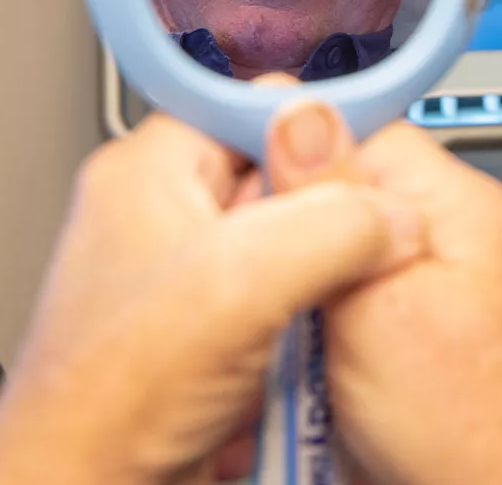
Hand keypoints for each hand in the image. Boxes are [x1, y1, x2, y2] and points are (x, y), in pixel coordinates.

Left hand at [0, 112, 425, 484]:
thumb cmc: (107, 397)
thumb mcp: (241, 283)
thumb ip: (330, 225)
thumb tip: (393, 211)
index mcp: (148, 167)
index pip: (251, 105)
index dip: (313, 133)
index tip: (362, 168)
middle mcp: (158, 206)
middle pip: (273, 173)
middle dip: (318, 213)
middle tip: (346, 249)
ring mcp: (176, 265)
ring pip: (277, 236)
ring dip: (312, 270)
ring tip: (313, 306)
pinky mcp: (195, 317)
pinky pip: (268, 288)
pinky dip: (295, 310)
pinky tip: (296, 342)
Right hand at [268, 114, 501, 484]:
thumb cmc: (464, 425)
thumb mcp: (380, 308)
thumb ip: (334, 207)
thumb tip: (296, 113)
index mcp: (447, 197)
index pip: (347, 124)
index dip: (283, 150)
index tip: (241, 188)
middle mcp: (435, 218)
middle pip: (331, 176)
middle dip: (287, 216)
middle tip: (264, 267)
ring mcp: (414, 259)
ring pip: (326, 226)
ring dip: (294, 260)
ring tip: (285, 307)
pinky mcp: (394, 299)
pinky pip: (334, 268)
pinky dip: (307, 293)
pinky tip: (299, 329)